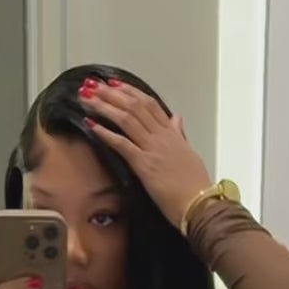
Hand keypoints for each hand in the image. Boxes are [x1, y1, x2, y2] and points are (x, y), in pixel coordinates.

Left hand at [83, 80, 211, 230]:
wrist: (201, 204)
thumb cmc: (196, 185)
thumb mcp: (189, 154)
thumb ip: (180, 135)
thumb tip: (178, 119)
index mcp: (172, 134)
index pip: (149, 104)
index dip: (130, 91)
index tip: (114, 84)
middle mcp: (162, 136)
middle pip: (134, 106)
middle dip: (111, 93)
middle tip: (93, 85)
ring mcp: (153, 149)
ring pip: (126, 119)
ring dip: (104, 106)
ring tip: (87, 99)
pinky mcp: (145, 165)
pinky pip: (122, 144)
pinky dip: (106, 133)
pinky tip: (91, 125)